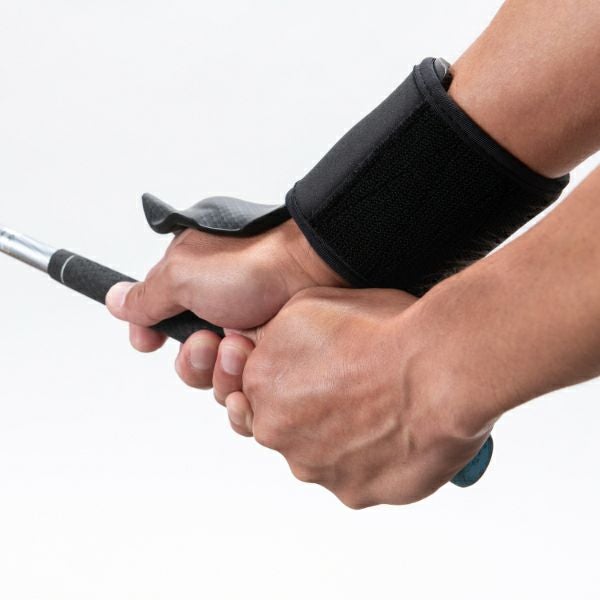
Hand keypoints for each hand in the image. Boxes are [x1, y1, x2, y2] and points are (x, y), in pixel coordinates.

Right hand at [105, 220, 344, 386]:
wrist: (313, 268)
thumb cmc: (251, 262)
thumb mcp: (184, 274)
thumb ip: (147, 295)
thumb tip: (113, 300)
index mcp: (191, 284)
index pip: (156, 319)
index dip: (148, 333)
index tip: (148, 342)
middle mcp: (216, 312)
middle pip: (185, 359)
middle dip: (192, 358)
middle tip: (208, 340)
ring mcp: (244, 334)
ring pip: (213, 378)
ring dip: (219, 367)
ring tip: (239, 345)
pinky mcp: (269, 355)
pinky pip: (242, 388)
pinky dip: (242, 379)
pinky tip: (254, 357)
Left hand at [212, 287, 494, 507]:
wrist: (440, 369)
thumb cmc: (385, 330)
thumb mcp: (311, 303)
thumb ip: (277, 333)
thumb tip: (269, 346)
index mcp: (263, 381)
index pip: (261, 384)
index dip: (294, 373)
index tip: (324, 366)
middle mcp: (277, 430)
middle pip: (285, 421)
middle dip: (311, 407)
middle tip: (353, 386)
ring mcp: (314, 467)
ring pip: (319, 452)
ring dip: (340, 436)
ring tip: (382, 408)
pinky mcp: (352, 493)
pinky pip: (355, 477)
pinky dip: (371, 460)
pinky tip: (396, 433)